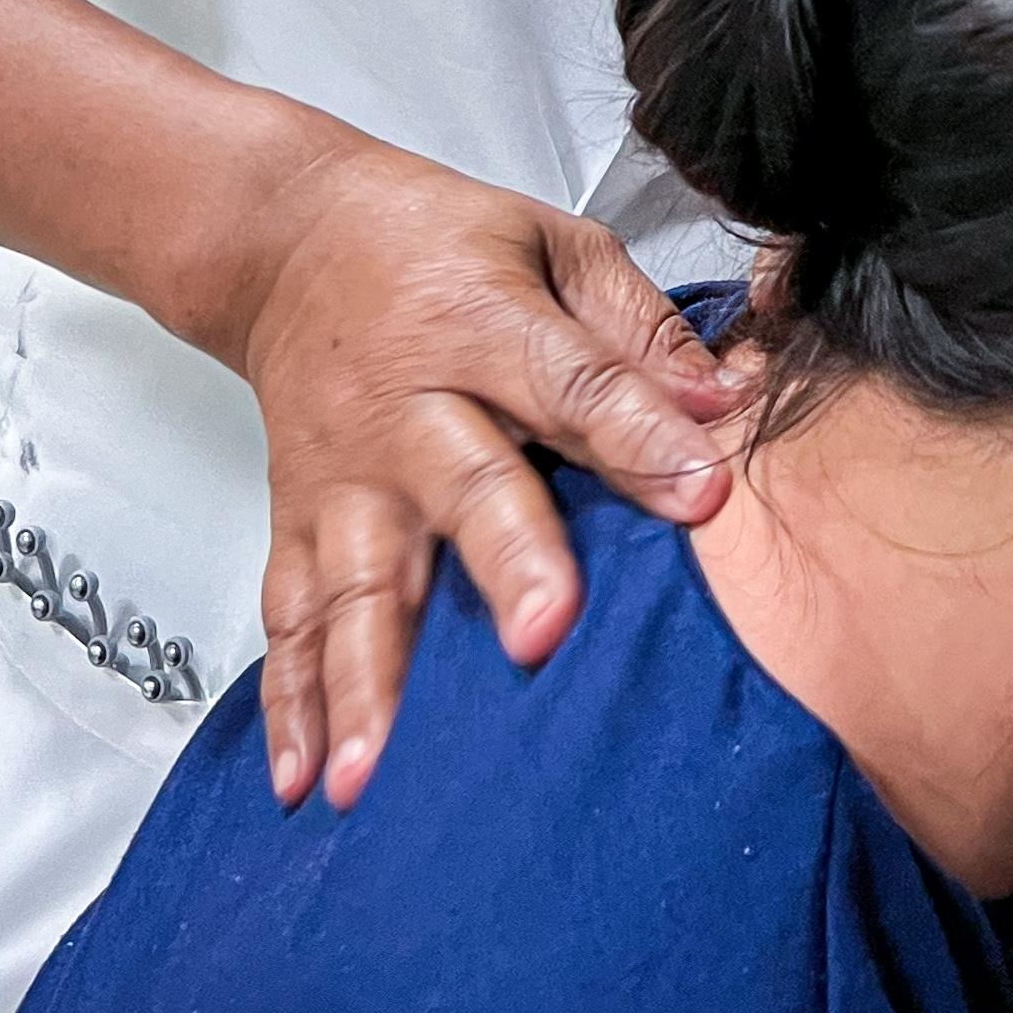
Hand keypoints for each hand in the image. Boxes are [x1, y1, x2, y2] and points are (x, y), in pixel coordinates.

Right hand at [232, 134, 741, 811]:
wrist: (286, 238)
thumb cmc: (438, 244)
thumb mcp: (551, 243)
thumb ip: (636, 326)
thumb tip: (725, 402)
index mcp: (484, 324)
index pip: (574, 385)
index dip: (641, 439)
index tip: (705, 497)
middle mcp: (407, 409)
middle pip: (465, 490)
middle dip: (507, 566)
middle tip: (545, 635)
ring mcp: (343, 476)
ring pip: (359, 581)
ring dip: (370, 679)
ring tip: (379, 770)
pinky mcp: (295, 520)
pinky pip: (289, 615)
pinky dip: (293, 699)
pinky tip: (305, 775)